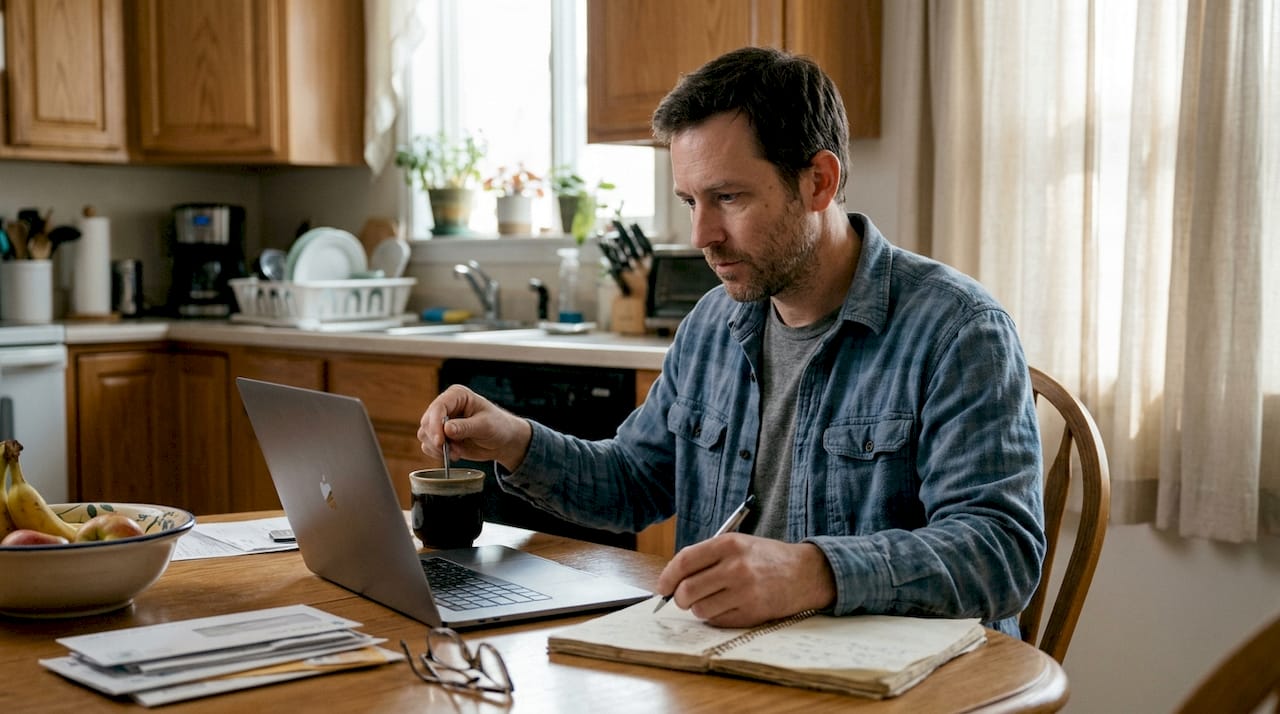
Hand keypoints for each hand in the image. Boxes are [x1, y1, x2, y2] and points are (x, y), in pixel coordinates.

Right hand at [419, 385, 532, 470]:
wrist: (503, 441)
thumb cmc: (499, 427)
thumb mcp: (485, 426)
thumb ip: (466, 427)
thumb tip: (446, 429)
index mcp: (457, 395)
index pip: (438, 407)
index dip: (435, 425)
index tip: (440, 442)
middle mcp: (446, 406)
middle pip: (427, 422)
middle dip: (437, 440)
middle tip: (454, 451)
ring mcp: (441, 421)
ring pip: (425, 435)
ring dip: (438, 448)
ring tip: (457, 453)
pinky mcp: (440, 436)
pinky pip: (428, 445)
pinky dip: (437, 453)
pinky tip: (454, 454)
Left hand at [655, 534, 835, 627]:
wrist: (805, 573)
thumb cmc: (766, 558)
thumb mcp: (738, 544)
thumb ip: (707, 556)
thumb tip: (673, 578)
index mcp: (728, 544)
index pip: (684, 562)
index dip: (667, 577)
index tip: (663, 587)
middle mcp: (735, 567)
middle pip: (687, 590)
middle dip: (679, 598)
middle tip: (684, 598)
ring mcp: (744, 592)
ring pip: (700, 609)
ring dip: (699, 609)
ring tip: (712, 600)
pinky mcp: (752, 613)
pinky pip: (718, 621)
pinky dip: (716, 617)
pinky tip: (728, 607)